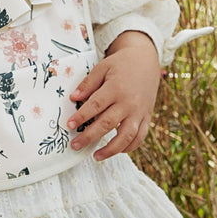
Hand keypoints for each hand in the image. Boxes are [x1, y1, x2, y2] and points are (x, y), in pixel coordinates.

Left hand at [66, 31, 160, 160]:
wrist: (146, 61)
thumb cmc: (120, 64)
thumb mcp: (102, 68)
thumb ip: (88, 84)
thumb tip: (73, 98)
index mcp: (116, 88)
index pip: (95, 106)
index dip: (81, 117)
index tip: (69, 125)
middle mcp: (128, 102)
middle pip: (107, 123)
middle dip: (89, 136)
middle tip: (75, 145)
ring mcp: (139, 112)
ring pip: (126, 136)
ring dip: (111, 149)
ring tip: (96, 156)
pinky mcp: (147, 117)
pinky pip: (140, 137)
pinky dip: (129, 147)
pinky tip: (116, 151)